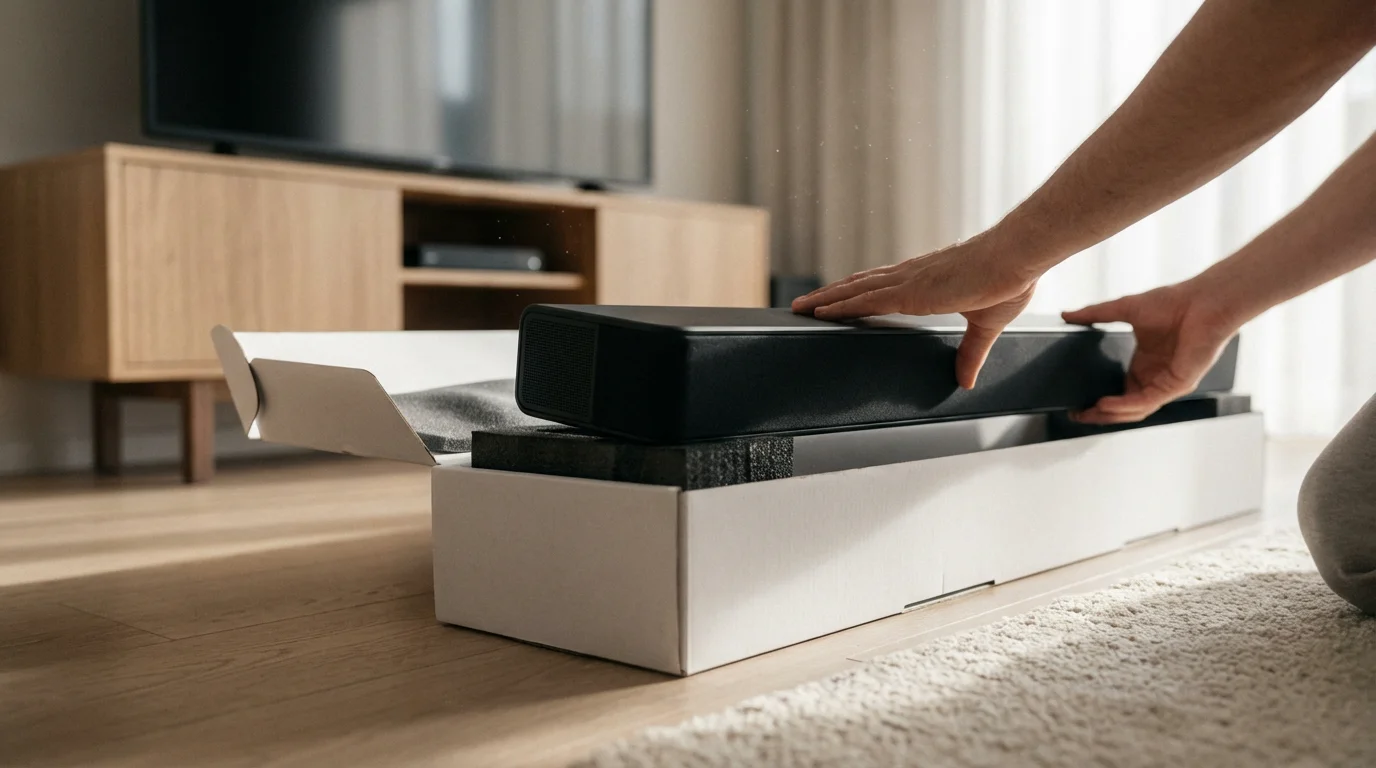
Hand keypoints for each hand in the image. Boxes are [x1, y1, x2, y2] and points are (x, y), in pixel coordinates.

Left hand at [791, 232, 1041, 388]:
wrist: (1018, 257)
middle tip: (804, 305)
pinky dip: (840, 305)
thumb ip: (971, 354)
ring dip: (825, 300)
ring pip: (854, 290)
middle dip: (831, 296)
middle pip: (859, 285)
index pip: (882, 286)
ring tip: (800, 308)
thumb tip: (965, 381)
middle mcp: (910, 276)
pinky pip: (865, 299)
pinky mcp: (910, 291)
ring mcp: (907, 282)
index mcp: (927, 280)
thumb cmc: (1009, 279)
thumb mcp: (986, 325)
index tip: (838, 299)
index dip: (858, 293)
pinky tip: (821, 311)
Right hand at [1062, 280, 1239, 423]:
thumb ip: (1095, 314)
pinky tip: (1106, 403)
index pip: (1119, 390)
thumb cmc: (1174, 302)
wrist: (1202, 302)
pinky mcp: (1176, 385)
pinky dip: (1124, 405)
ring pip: (1135, 410)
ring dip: (1110, 415)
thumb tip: (1068, 315)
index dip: (1098, 399)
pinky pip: (1147, 402)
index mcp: (1145, 362)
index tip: (1077, 402)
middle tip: (1077, 415)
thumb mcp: (1124, 309)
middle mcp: (1155, 376)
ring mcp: (1166, 383)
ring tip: (1088, 414)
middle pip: (1124, 406)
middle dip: (1099, 414)